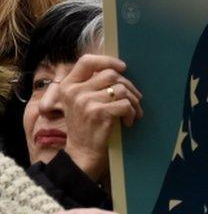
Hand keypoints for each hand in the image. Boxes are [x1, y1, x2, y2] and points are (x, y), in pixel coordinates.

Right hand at [60, 54, 143, 179]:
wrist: (82, 153)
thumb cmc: (86, 126)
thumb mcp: (80, 102)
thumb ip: (90, 85)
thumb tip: (117, 70)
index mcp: (67, 85)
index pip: (86, 61)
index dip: (107, 60)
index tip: (123, 67)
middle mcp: (74, 91)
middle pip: (111, 74)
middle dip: (128, 86)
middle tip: (135, 98)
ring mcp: (85, 101)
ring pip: (121, 89)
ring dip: (134, 101)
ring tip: (133, 112)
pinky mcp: (99, 113)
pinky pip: (126, 104)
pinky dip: (132, 113)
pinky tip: (128, 122)